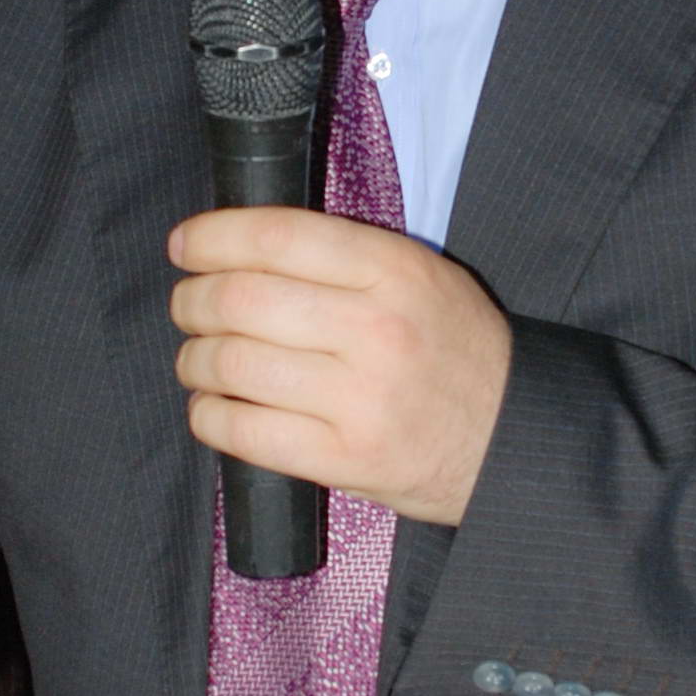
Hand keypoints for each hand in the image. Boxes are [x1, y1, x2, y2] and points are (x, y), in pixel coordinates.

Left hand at [168, 206, 510, 525]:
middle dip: (192, 300)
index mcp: (395, 270)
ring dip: (194, 359)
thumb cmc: (455, 351)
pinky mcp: (346, 459)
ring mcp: (360, 398)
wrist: (512, 438)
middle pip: (241, 299)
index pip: (278, 236)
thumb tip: (240, 247)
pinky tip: (213, 406)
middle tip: (187, 307)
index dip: (213, 236)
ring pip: (233, 364)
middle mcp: (377, 329)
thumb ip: (342, 257)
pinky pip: (244, 431)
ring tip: (199, 359)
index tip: (184, 246)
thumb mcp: (420, 277)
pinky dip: (209, 414)